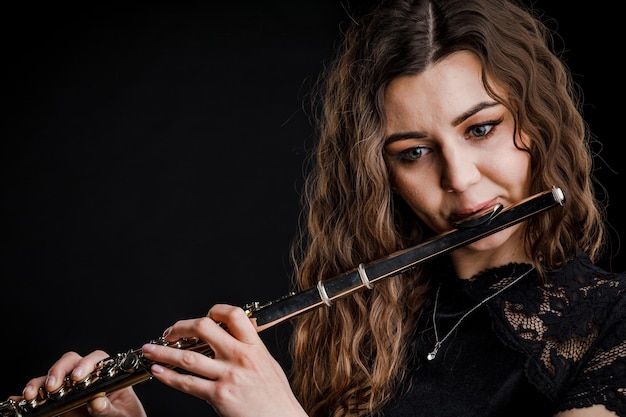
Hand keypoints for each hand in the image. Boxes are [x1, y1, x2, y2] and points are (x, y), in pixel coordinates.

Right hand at [14, 350, 146, 416]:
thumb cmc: (125, 416)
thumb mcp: (123, 414)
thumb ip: (111, 409)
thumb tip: (97, 402)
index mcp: (109, 375)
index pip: (97, 359)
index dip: (87, 363)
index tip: (79, 376)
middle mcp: (88, 377)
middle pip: (71, 361)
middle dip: (59, 370)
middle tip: (54, 386)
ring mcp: (71, 389)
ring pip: (53, 376)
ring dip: (41, 382)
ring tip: (34, 394)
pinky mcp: (59, 402)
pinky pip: (42, 396)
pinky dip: (30, 395)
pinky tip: (21, 400)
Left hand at [141, 304, 306, 416]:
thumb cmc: (276, 397)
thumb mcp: (268, 364)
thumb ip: (251, 348)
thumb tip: (237, 334)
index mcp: (254, 346)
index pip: (233, 315)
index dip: (214, 311)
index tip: (202, 317)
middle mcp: (240, 357)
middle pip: (204, 328)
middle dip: (181, 327)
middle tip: (170, 332)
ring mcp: (229, 376)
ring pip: (188, 357)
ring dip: (163, 352)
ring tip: (149, 350)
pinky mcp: (219, 396)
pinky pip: (188, 384)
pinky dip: (168, 377)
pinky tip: (157, 372)